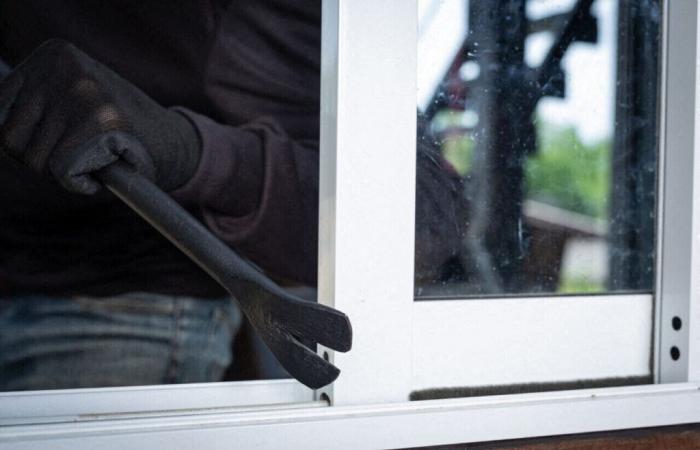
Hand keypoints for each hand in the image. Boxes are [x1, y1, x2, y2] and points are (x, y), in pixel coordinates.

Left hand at [0, 39, 199, 193]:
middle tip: (78, 153)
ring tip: (92, 157)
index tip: (59, 139)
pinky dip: (79, 183)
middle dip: (39, 158)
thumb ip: (32, 105)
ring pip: (33, 159)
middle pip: (9, 137)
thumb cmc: (117, 132)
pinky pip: (62, 172)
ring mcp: (83, 92)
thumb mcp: (69, 102)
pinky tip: (103, 169)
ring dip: (60, 172)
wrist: (175, 143)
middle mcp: (65, 67)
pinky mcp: (101, 123)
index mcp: (54, 54)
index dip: (26, 139)